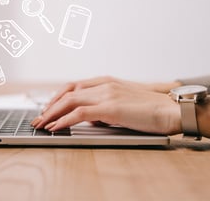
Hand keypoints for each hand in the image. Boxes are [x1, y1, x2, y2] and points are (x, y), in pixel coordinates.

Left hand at [43, 76, 180, 111]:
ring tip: (41, 124)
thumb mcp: (124, 103)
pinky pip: (79, 113)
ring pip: (69, 100)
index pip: (74, 86)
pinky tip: (55, 127)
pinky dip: (64, 120)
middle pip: (67, 92)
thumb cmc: (151, 108)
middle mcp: (104, 84)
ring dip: (52, 113)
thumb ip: (105, 106)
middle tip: (38, 118)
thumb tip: (90, 118)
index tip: (48, 108)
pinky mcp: (110, 107)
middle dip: (50, 105)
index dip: (57, 97)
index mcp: (107, 81)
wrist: (171, 109)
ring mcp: (106, 94)